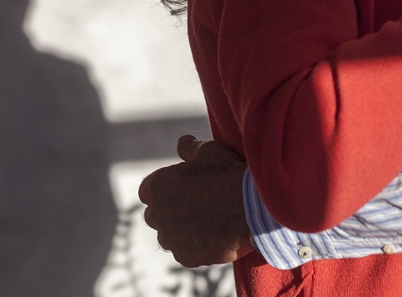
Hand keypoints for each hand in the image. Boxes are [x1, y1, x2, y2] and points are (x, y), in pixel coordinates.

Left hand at [137, 135, 254, 266]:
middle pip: (156, 214)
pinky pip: (185, 252)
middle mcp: (157, 214)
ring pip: (169, 236)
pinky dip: (196, 246)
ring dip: (181, 230)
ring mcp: (170, 239)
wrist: (253, 208)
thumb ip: (190, 149)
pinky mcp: (185, 257)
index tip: (181, 188)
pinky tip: (215, 235)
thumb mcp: (210, 152)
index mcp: (157, 186)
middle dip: (170, 210)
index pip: (147, 190)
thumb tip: (182, 143)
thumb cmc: (229, 175)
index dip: (164, 189)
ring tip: (208, 221)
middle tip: (197, 204)